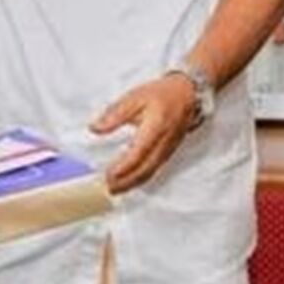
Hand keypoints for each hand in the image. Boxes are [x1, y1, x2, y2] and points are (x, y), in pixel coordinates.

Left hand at [90, 73, 195, 194]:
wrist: (188, 95)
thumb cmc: (163, 94)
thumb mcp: (135, 97)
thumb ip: (115, 114)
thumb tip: (95, 127)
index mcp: (155, 128)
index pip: (138, 153)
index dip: (123, 167)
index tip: (108, 175)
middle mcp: (163, 143)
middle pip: (143, 170)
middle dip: (125, 183)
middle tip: (106, 188)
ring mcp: (166, 151)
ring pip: (148, 173)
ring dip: (131, 184)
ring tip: (113, 190)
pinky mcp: (167, 154)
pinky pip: (153, 171)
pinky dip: (139, 180)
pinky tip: (128, 182)